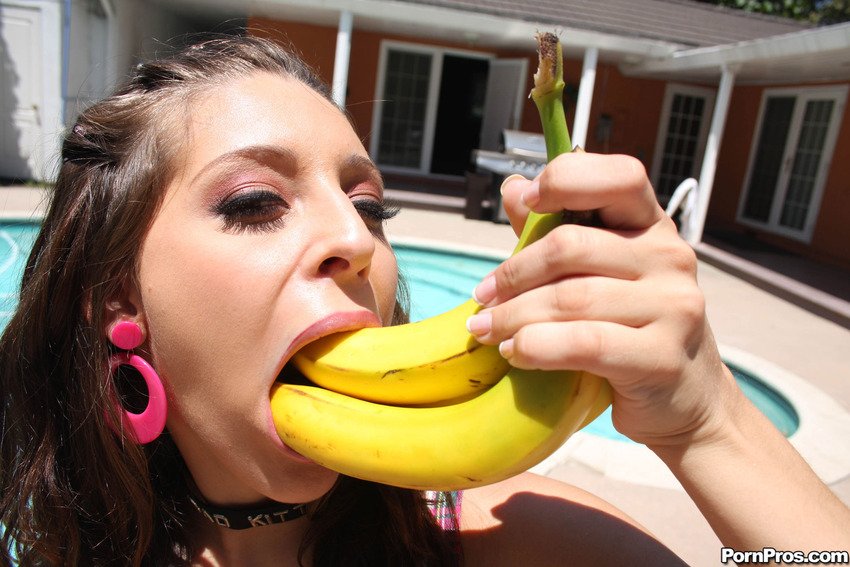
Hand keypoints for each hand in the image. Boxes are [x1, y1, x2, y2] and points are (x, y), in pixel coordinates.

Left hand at [468, 152, 737, 448]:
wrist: (685, 401)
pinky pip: (582, 343)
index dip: (567, 179)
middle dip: (514, 272)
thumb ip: (553, 232)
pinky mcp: (662, 357)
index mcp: (652, 226)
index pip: (620, 177)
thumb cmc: (629, 329)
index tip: (527, 201)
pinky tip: (516, 353)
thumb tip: (513, 187)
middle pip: (571, 245)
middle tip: (483, 297)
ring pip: (569, 299)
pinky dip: (535, 347)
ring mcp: (673, 307)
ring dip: (513, 316)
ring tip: (486, 331)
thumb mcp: (596, 274)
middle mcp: (670, 257)